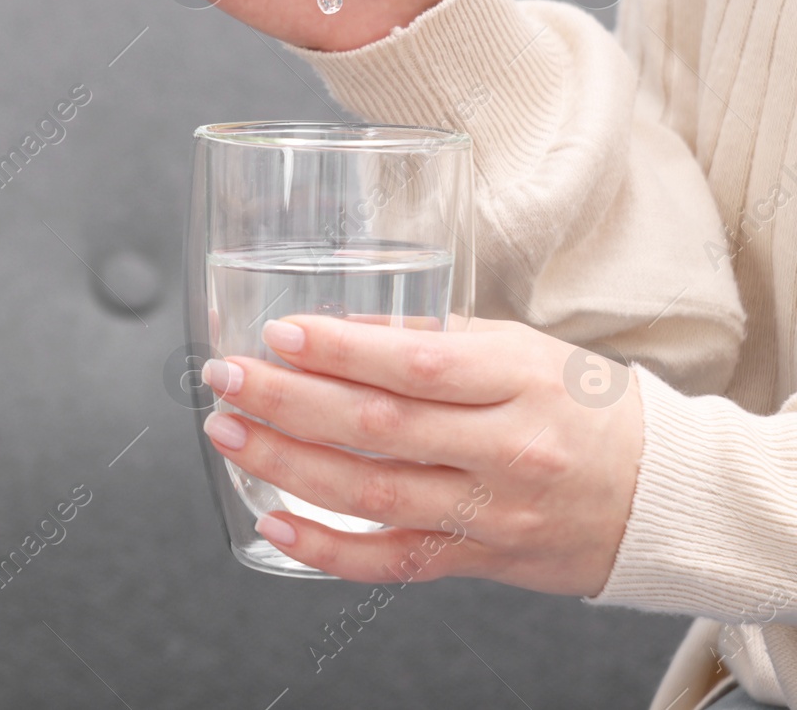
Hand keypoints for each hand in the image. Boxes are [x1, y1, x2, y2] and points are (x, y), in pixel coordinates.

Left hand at [199, 314, 642, 596]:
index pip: (417, 364)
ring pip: (371, 493)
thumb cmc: (584, 408)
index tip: (279, 332)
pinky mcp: (477, 561)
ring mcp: (489, 512)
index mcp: (518, 381)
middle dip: (287, 401)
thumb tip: (342, 325)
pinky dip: (325, 547)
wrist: (660, 496)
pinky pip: (390, 562)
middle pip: (378, 428)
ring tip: (229, 433)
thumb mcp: (524, 349)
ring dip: (285, 463)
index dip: (340, 349)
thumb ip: (436, 338)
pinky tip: (272, 521)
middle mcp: (504, 449)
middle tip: (226, 378)